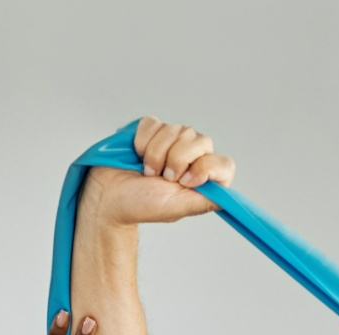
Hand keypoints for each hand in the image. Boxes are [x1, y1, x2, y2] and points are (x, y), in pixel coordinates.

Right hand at [80, 116, 235, 227]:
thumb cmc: (140, 205)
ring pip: (178, 129)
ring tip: (146, 170)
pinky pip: (155, 123)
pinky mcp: (152, 130)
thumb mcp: (177, 208)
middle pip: (202, 141)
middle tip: (162, 177)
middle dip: (177, 158)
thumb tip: (230, 199)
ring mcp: (172, 141)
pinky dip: (143, 140)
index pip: (224, 164)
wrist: (108, 196)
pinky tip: (137, 154)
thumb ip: (205, 200)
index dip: (205, 168)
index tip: (185, 181)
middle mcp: (192, 158)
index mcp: (202, 179)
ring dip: (156, 153)